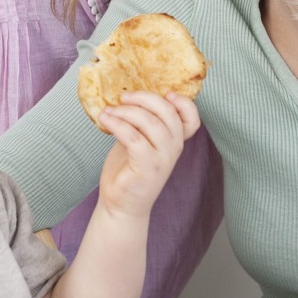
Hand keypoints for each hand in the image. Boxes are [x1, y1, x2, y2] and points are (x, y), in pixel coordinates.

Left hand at [95, 91, 200, 221]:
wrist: (120, 204)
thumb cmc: (128, 169)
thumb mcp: (139, 140)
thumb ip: (141, 122)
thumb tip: (127, 96)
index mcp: (175, 141)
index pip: (192, 120)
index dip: (184, 103)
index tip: (167, 93)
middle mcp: (173, 149)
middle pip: (168, 113)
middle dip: (144, 98)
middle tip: (123, 97)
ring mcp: (162, 159)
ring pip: (150, 123)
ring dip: (126, 111)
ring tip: (109, 111)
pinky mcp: (146, 167)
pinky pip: (134, 137)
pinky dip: (118, 124)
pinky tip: (105, 120)